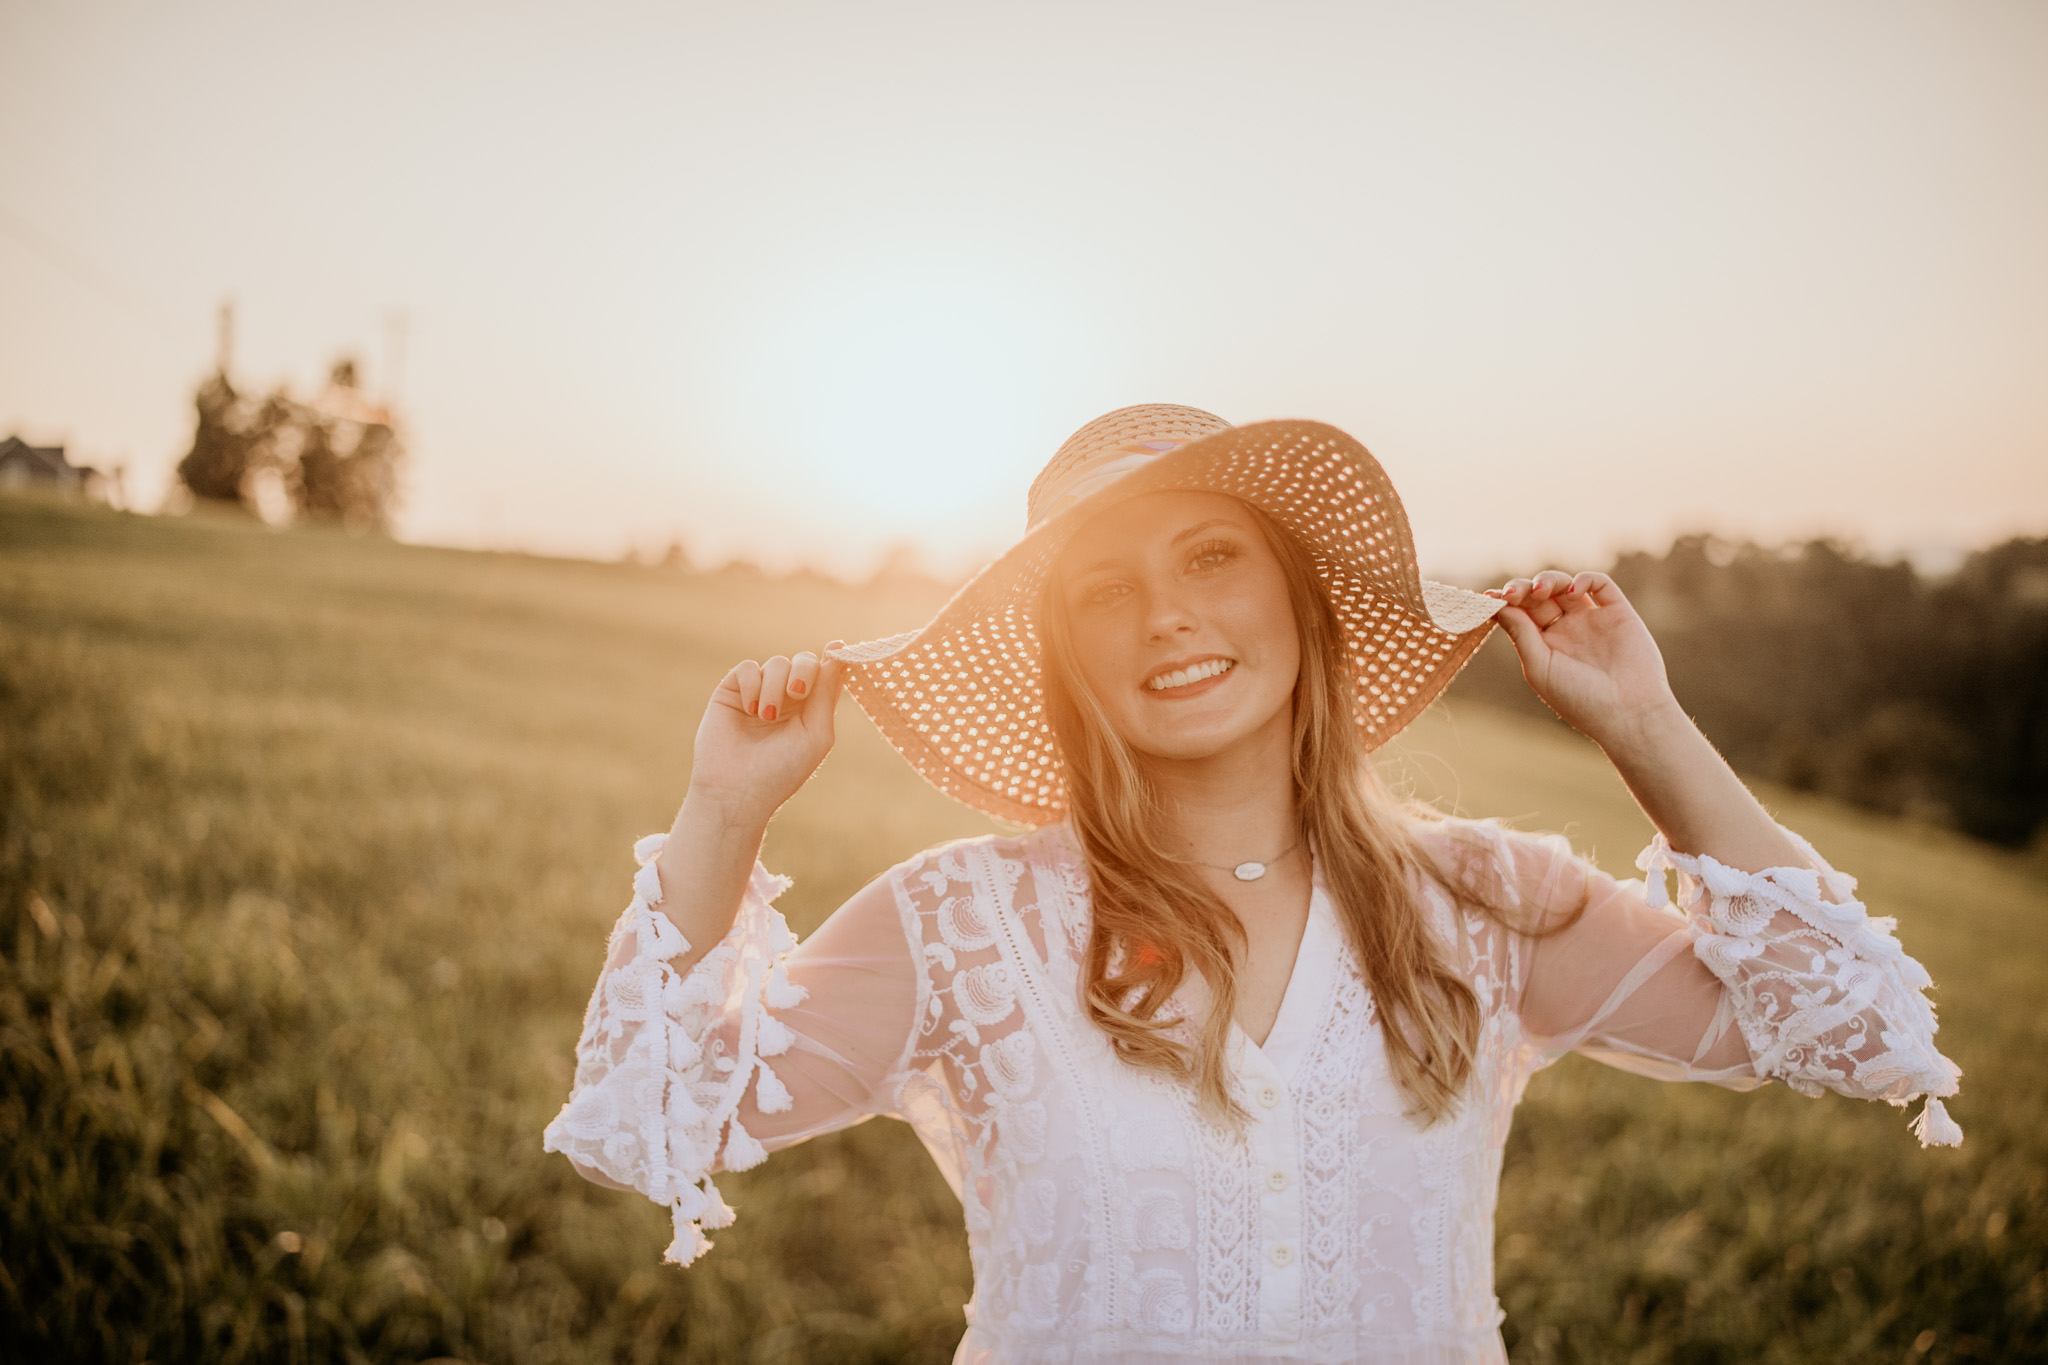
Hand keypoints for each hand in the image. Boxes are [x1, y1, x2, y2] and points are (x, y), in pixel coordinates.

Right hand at [685, 644, 846, 827]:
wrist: (737, 790)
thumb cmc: (782, 770)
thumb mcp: (815, 733)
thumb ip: (826, 693)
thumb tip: (837, 652)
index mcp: (811, 710)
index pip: (825, 675)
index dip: (834, 660)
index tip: (838, 648)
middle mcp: (786, 699)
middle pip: (804, 661)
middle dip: (804, 671)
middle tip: (797, 693)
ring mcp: (759, 693)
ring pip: (777, 663)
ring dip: (775, 688)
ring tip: (767, 717)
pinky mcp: (732, 691)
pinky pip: (748, 668)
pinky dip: (753, 685)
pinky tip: (750, 710)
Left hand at [1486, 571, 1679, 754]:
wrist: (1628, 713)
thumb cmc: (1580, 699)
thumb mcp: (1540, 667)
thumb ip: (1521, 634)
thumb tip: (1497, 605)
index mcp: (1545, 645)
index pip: (1521, 613)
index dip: (1506, 601)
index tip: (1490, 597)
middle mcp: (1567, 630)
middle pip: (1539, 596)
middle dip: (1523, 588)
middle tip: (1514, 593)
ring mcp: (1592, 620)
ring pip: (1565, 585)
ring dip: (1549, 580)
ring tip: (1541, 590)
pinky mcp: (1618, 612)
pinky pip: (1600, 584)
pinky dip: (1585, 579)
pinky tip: (1573, 592)